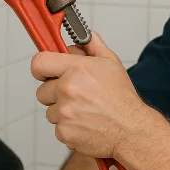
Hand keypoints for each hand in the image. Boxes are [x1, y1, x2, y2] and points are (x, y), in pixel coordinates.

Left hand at [31, 31, 147, 158]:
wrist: (130, 128)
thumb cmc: (122, 97)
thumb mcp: (111, 62)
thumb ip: (93, 45)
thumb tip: (82, 38)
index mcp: (77, 69)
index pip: (39, 62)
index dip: (41, 67)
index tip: (46, 71)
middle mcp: (68, 89)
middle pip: (42, 90)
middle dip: (54, 92)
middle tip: (73, 94)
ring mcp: (64, 112)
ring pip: (49, 110)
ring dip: (62, 111)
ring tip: (83, 109)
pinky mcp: (64, 131)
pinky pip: (57, 127)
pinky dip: (68, 126)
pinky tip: (84, 122)